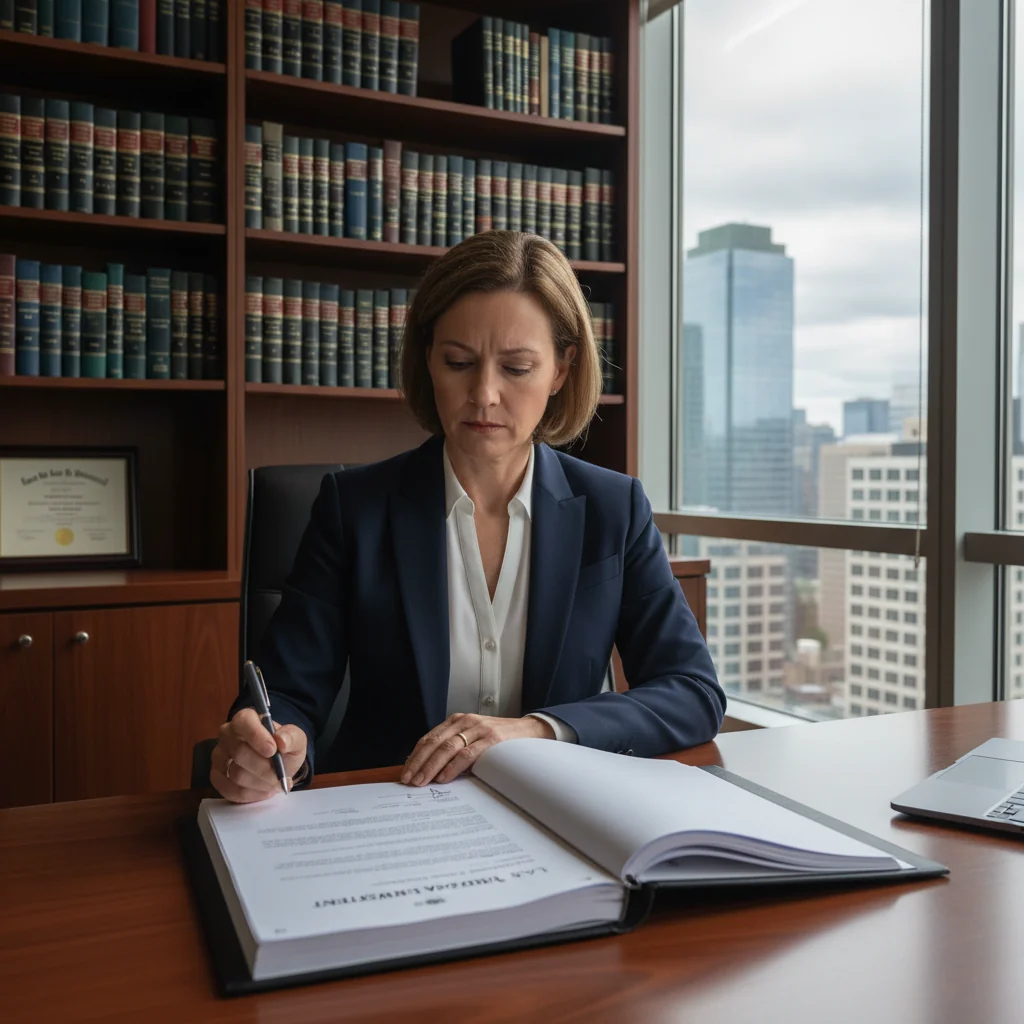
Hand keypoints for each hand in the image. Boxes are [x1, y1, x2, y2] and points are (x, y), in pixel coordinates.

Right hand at [210, 708, 307, 802]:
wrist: (277, 765)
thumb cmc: (284, 748)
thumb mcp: (296, 740)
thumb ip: (292, 737)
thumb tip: (281, 740)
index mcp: (246, 719)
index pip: (243, 721)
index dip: (256, 736)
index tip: (272, 750)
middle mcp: (227, 734)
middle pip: (239, 752)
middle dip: (264, 768)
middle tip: (279, 776)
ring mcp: (219, 756)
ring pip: (235, 774)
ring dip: (260, 783)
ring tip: (273, 783)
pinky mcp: (216, 776)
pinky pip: (230, 790)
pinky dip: (251, 795)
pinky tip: (263, 791)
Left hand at [401, 714, 554, 786]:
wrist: (529, 731)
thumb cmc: (497, 740)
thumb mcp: (472, 738)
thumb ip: (453, 747)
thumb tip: (428, 769)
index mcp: (456, 721)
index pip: (429, 738)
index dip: (415, 756)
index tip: (405, 772)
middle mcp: (464, 721)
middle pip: (434, 743)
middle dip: (419, 763)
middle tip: (409, 780)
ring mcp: (478, 728)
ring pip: (447, 748)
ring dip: (431, 766)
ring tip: (422, 781)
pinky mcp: (491, 739)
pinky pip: (467, 754)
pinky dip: (453, 767)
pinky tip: (444, 777)